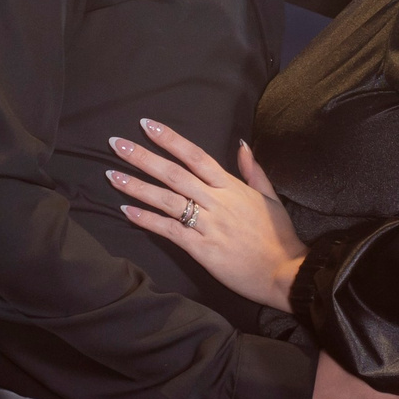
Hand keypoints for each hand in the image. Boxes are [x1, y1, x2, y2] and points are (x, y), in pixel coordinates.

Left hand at [109, 119, 306, 309]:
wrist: (286, 273)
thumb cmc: (279, 236)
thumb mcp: (270, 197)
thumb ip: (253, 170)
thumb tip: (240, 144)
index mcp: (231, 186)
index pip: (195, 156)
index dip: (170, 139)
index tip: (147, 125)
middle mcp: (216, 201)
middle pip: (173, 173)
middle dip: (142, 157)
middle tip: (115, 144)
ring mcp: (208, 225)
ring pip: (166, 199)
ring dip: (136, 186)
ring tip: (111, 175)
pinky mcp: (202, 249)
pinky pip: (169, 230)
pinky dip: (147, 219)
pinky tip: (127, 210)